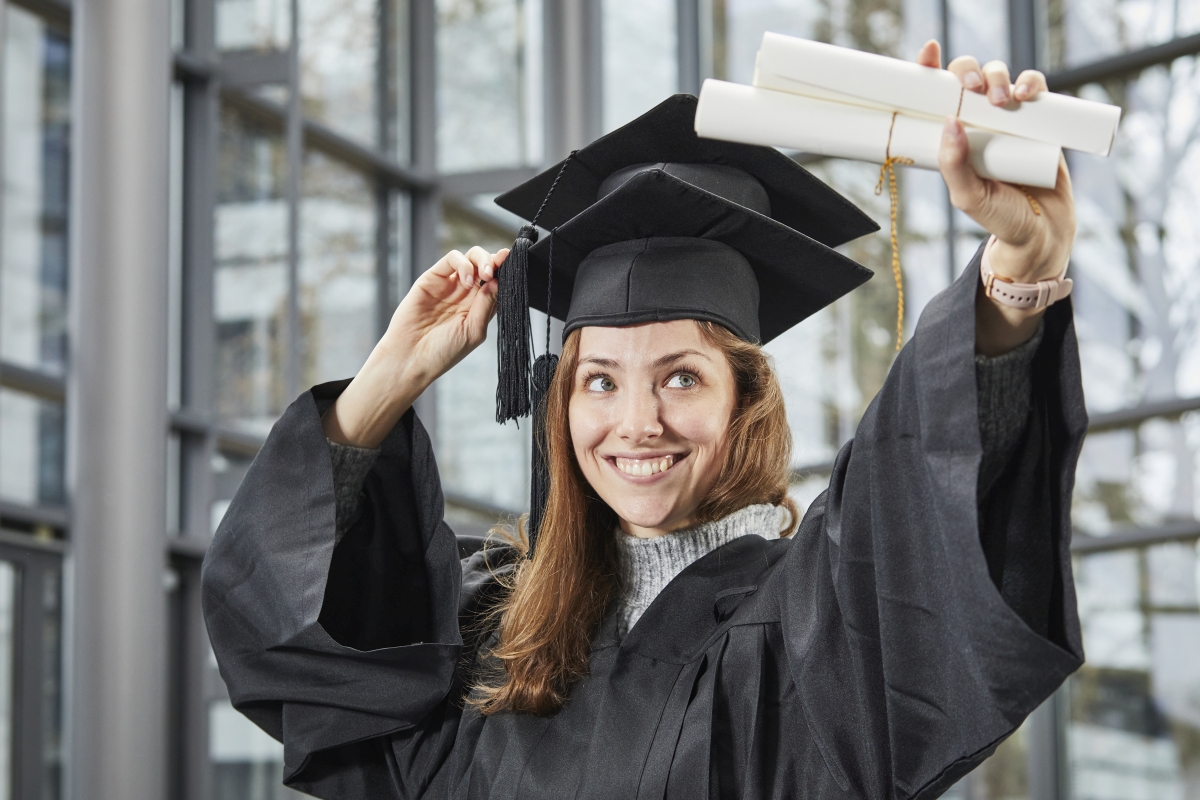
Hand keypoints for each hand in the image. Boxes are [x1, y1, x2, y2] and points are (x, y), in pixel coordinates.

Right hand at [322, 246, 508, 446]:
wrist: (411, 357)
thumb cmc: (443, 352)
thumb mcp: (473, 331)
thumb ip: (487, 305)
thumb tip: (499, 281)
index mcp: (478, 307)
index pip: (497, 283)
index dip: (505, 272)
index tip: (513, 265)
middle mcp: (465, 294)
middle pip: (485, 266)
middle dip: (494, 263)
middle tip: (495, 271)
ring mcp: (449, 284)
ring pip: (470, 257)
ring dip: (481, 260)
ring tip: (484, 275)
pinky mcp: (432, 278)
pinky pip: (451, 259)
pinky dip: (463, 263)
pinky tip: (467, 279)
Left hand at [916, 40, 1076, 353]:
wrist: (1042, 232)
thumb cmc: (998, 217)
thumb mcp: (969, 196)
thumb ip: (955, 164)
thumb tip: (949, 122)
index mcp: (951, 139)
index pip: (935, 98)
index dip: (930, 71)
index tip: (928, 54)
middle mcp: (976, 125)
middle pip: (967, 80)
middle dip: (968, 74)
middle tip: (972, 91)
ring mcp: (1007, 121)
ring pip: (999, 78)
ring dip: (998, 77)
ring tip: (1003, 100)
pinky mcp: (1039, 122)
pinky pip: (1034, 88)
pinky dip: (1031, 82)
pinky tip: (1026, 94)